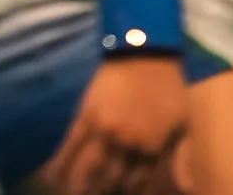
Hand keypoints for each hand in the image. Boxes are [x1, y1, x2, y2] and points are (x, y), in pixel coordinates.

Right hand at [41, 56, 185, 194]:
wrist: (144, 52)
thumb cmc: (168, 87)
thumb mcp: (182, 124)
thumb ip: (177, 155)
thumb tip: (182, 186)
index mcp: (151, 149)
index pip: (137, 183)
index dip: (128, 192)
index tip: (120, 194)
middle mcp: (125, 145)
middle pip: (111, 179)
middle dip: (102, 191)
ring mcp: (103, 130)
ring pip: (88, 167)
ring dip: (78, 186)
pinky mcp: (86, 115)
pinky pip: (71, 143)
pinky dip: (60, 161)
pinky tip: (50, 176)